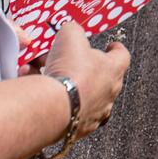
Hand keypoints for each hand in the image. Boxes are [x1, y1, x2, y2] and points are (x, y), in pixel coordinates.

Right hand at [40, 20, 130, 139]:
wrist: (54, 107)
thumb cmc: (70, 72)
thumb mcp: (70, 36)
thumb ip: (73, 30)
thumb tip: (71, 30)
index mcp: (113, 70)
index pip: (122, 56)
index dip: (116, 49)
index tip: (112, 45)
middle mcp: (108, 94)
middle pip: (98, 76)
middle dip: (80, 66)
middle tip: (64, 58)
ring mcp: (93, 113)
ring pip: (78, 93)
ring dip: (63, 83)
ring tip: (41, 73)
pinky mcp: (76, 128)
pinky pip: (64, 109)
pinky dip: (51, 100)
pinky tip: (34, 90)